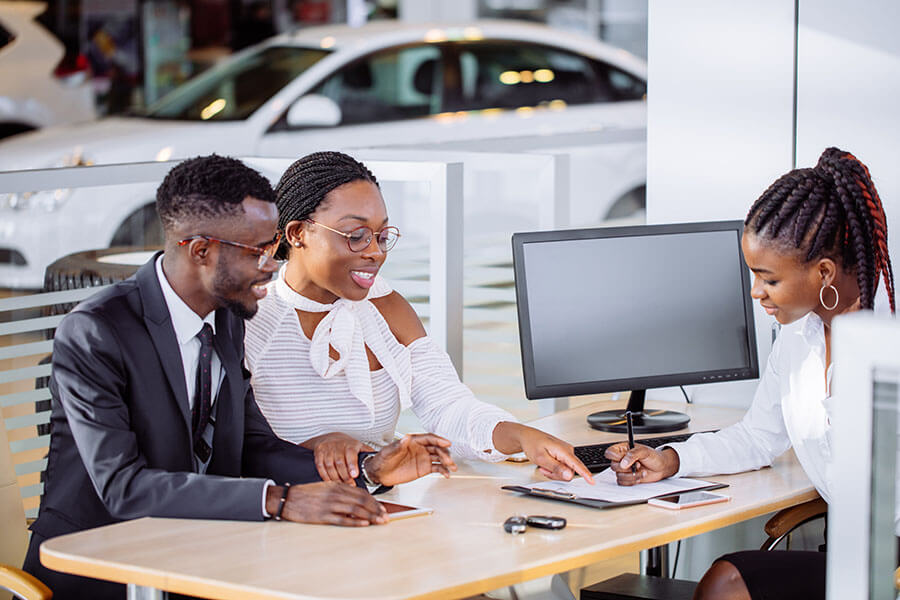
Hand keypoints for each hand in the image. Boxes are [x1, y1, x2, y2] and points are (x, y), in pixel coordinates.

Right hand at [267, 482, 386, 525]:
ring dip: (370, 516)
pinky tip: (364, 524)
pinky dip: (355, 522)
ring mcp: (329, 504)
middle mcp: (335, 493)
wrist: (288, 498)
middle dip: (376, 509)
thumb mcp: (325, 487)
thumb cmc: (306, 494)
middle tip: (386, 517)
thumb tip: (356, 501)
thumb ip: (340, 492)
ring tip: (379, 522)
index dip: (374, 501)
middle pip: (361, 501)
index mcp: (337, 485)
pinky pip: (342, 519)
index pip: (361, 493)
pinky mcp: (323, 516)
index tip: (382, 508)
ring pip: (355, 510)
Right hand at [303, 433, 373, 483]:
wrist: (330, 438)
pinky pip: (320, 466)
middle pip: (340, 462)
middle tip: (350, 485)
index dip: (352, 465)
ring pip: (330, 465)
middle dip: (345, 476)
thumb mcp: (359, 446)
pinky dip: (325, 475)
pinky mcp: (319, 453)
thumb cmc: (347, 445)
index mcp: (350, 444)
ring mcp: (327, 449)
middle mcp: (337, 445)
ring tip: (341, 486)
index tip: (354, 475)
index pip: (351, 454)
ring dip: (335, 477)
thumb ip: (367, 453)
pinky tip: (330, 482)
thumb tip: (376, 462)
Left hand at [366, 433, 456, 486]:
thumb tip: (406, 438)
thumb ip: (398, 446)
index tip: (447, 443)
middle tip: (448, 460)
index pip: (429, 438)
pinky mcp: (424, 468)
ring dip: (447, 461)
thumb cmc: (382, 460)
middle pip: (437, 448)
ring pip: (439, 457)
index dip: (439, 440)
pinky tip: (446, 474)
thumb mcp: (388, 452)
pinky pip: (436, 468)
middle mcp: (420, 448)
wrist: (379, 473)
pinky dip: (443, 470)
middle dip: (444, 453)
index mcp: (413, 441)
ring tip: (452, 467)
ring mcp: (423, 458)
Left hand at [496, 423, 593, 482]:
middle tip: (544, 468)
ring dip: (554, 472)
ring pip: (565, 471)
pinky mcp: (563, 455)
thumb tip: (569, 475)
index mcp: (564, 450)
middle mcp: (568, 451)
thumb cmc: (532, 443)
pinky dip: (554, 469)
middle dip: (556, 474)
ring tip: (544, 465)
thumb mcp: (541, 458)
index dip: (585, 474)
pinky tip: (547, 465)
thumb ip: (556, 467)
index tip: (591, 481)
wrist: (527, 437)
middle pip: (569, 472)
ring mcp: (565, 453)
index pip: (577, 465)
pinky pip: (562, 468)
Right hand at [604, 443, 679, 485]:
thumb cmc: (654, 456)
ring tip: (641, 471)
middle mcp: (621, 459)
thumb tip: (623, 463)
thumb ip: (633, 455)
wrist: (662, 467)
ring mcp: (624, 470)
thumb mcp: (645, 451)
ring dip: (632, 476)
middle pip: (613, 466)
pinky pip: (623, 483)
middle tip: (637, 465)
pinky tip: (640, 476)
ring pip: (619, 476)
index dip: (614, 456)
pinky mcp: (627, 478)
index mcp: (623, 449)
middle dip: (627, 468)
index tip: (623, 458)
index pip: (610, 452)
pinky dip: (632, 481)